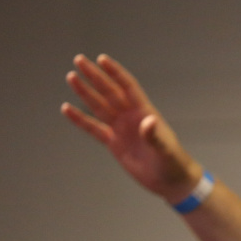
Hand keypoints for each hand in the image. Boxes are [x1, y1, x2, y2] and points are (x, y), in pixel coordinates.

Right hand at [62, 54, 202, 201]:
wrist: (170, 182)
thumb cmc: (173, 163)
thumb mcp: (165, 150)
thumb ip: (155, 136)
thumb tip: (148, 121)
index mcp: (144, 113)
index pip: (127, 87)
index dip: (115, 73)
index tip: (102, 59)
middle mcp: (131, 117)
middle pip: (109, 92)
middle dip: (95, 76)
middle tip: (79, 61)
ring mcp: (121, 129)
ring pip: (99, 106)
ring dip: (85, 92)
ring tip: (72, 78)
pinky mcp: (114, 143)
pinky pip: (93, 128)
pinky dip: (80, 120)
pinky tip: (67, 109)